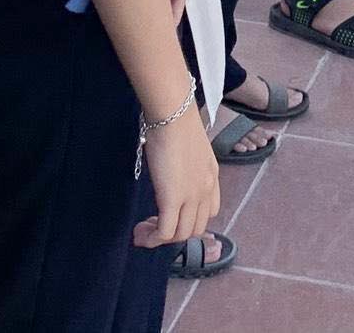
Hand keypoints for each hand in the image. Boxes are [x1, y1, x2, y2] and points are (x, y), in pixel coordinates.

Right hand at [137, 103, 221, 247]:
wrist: (173, 113)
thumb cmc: (175, 120)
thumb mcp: (188, 145)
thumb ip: (185, 162)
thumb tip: (170, 168)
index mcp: (212, 175)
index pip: (209, 211)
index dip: (191, 219)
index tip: (171, 215)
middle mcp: (205, 189)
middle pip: (196, 228)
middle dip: (175, 233)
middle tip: (153, 225)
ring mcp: (191, 196)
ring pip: (181, 234)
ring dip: (161, 239)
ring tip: (143, 232)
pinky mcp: (173, 199)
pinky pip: (166, 232)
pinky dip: (153, 239)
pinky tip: (141, 234)